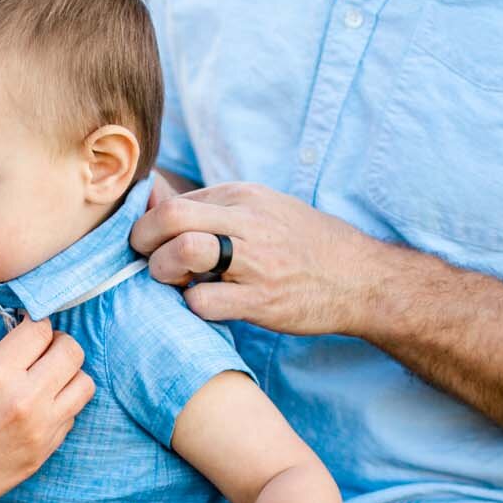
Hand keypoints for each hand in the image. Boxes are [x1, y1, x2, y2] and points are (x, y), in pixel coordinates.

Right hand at [0, 316, 93, 502]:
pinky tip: (31, 406)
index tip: (20, 325)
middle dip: (55, 342)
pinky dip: (59, 403)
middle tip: (33, 348)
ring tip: (39, 376)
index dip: (31, 321)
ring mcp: (40, 430)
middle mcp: (27, 400)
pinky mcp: (43, 454)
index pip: (41, 329)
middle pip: (72, 351)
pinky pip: (71, 416)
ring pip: (83, 384)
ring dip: (65, 373)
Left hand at [130, 182, 376, 337]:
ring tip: (175, 282)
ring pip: (183, 252)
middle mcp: (248, 222)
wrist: (360, 278)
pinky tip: (205, 305)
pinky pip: (204, 302)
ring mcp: (256, 262)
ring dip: (163, 271)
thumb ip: (210, 206)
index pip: (174, 200)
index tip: (149, 243)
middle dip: (142, 241)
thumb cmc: (303, 243)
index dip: (149, 224)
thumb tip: (150, 197)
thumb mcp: (262, 208)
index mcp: (243, 196)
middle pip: (170, 218)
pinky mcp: (261, 301)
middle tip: (146, 259)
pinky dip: (192, 306)